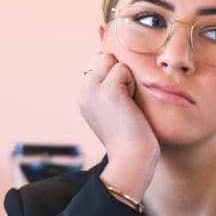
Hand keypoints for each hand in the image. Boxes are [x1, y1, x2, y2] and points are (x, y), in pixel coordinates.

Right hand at [80, 53, 159, 198]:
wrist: (131, 158)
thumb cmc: (130, 138)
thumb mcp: (113, 110)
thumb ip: (109, 89)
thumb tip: (116, 64)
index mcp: (84, 96)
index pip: (97, 64)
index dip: (114, 75)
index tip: (120, 102)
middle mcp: (84, 92)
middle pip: (101, 57)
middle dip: (118, 71)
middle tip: (125, 101)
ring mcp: (93, 90)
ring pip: (111, 59)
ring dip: (126, 77)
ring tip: (127, 102)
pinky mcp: (107, 90)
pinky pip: (123, 69)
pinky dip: (131, 83)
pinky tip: (130, 104)